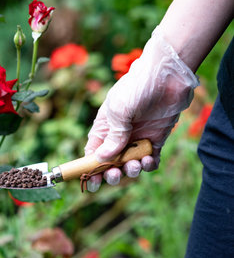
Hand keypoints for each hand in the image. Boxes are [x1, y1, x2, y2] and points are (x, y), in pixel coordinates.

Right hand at [84, 26, 198, 191]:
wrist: (167, 75)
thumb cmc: (136, 88)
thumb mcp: (119, 111)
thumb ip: (113, 136)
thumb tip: (103, 158)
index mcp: (104, 128)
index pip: (93, 153)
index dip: (90, 169)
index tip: (91, 183)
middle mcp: (119, 136)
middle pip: (111, 163)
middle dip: (111, 173)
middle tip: (115, 174)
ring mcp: (137, 138)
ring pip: (130, 164)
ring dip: (131, 170)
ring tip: (136, 164)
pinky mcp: (156, 139)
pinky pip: (150, 159)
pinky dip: (149, 165)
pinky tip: (149, 160)